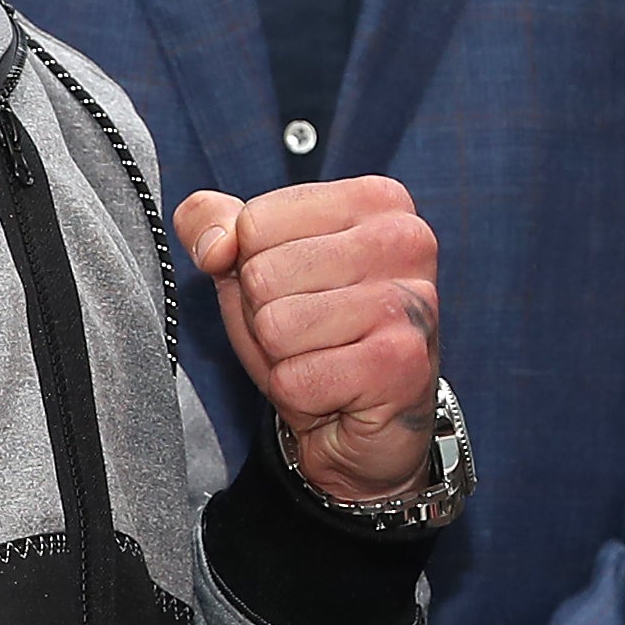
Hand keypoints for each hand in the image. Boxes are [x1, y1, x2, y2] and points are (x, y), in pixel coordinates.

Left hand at [178, 177, 441, 500]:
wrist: (367, 424)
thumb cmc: (314, 331)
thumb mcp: (254, 264)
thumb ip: (214, 223)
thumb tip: (214, 245)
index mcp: (378, 200)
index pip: (255, 222)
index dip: (254, 267)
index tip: (298, 289)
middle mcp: (406, 239)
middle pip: (263, 273)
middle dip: (267, 315)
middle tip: (310, 333)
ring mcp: (410, 302)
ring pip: (277, 325)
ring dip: (283, 356)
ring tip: (321, 358)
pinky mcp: (402, 363)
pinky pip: (297, 377)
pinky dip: (300, 394)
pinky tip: (336, 391)